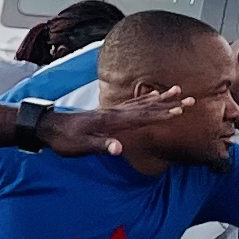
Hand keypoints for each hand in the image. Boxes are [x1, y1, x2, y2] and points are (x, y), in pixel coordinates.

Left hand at [32, 85, 198, 156]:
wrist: (48, 127)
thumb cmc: (64, 139)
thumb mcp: (80, 147)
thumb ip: (101, 146)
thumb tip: (119, 148)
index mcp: (111, 121)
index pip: (142, 117)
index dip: (161, 114)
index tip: (180, 110)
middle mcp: (114, 113)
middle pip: (147, 107)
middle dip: (169, 103)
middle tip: (190, 98)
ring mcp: (111, 111)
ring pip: (142, 103)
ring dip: (161, 98)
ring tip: (177, 90)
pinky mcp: (108, 113)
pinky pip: (133, 104)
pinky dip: (146, 100)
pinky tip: (152, 97)